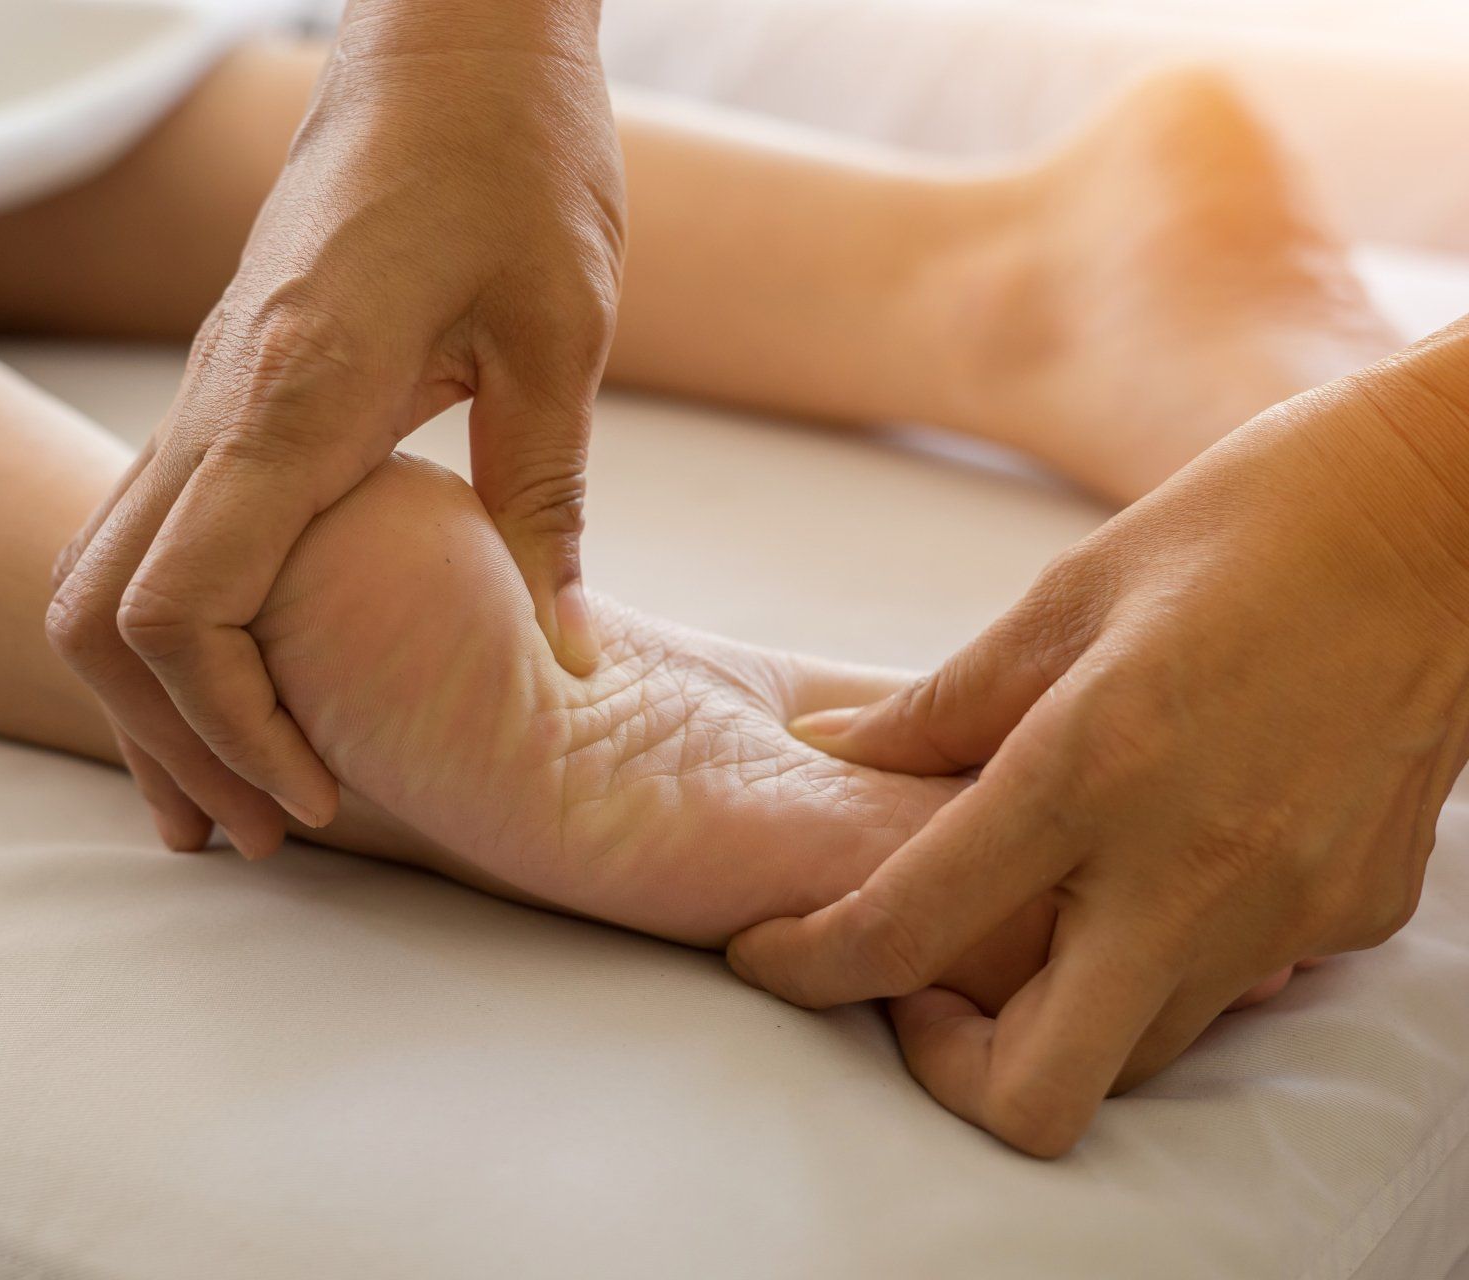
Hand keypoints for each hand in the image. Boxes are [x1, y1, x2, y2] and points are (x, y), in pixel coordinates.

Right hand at [45, 0, 623, 855]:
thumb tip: (569, 663)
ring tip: (235, 801)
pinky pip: (148, 537)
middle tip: (271, 833)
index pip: (180, 607)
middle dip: (171, 741)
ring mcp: (203, 399)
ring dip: (152, 702)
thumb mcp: (559, 330)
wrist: (446, 50)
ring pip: (99, 577)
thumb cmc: (511, 164)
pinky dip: (168, 638)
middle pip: (99, 614)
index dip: (231, 727)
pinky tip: (232, 691)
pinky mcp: (222, 396)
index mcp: (290, 397)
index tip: (319, 797)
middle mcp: (214, 406)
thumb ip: (546, 500)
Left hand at [728, 322, 1468, 1155]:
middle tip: (916, 988)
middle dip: (949, 1069)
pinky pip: (1230, 986)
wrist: (1448, 518)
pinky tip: (1151, 867)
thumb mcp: (1064, 600)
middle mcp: (1191, 870)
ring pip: (1139, 1052)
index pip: (906, 930)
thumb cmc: (1244, 528)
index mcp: (1089, 769)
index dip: (805, 966)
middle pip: (1040, 1092)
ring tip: (1028, 914)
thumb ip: (938, 707)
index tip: (767, 958)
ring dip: (1060, 1015)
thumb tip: (828, 755)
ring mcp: (1286, 911)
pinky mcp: (1356, 915)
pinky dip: (1164, 957)